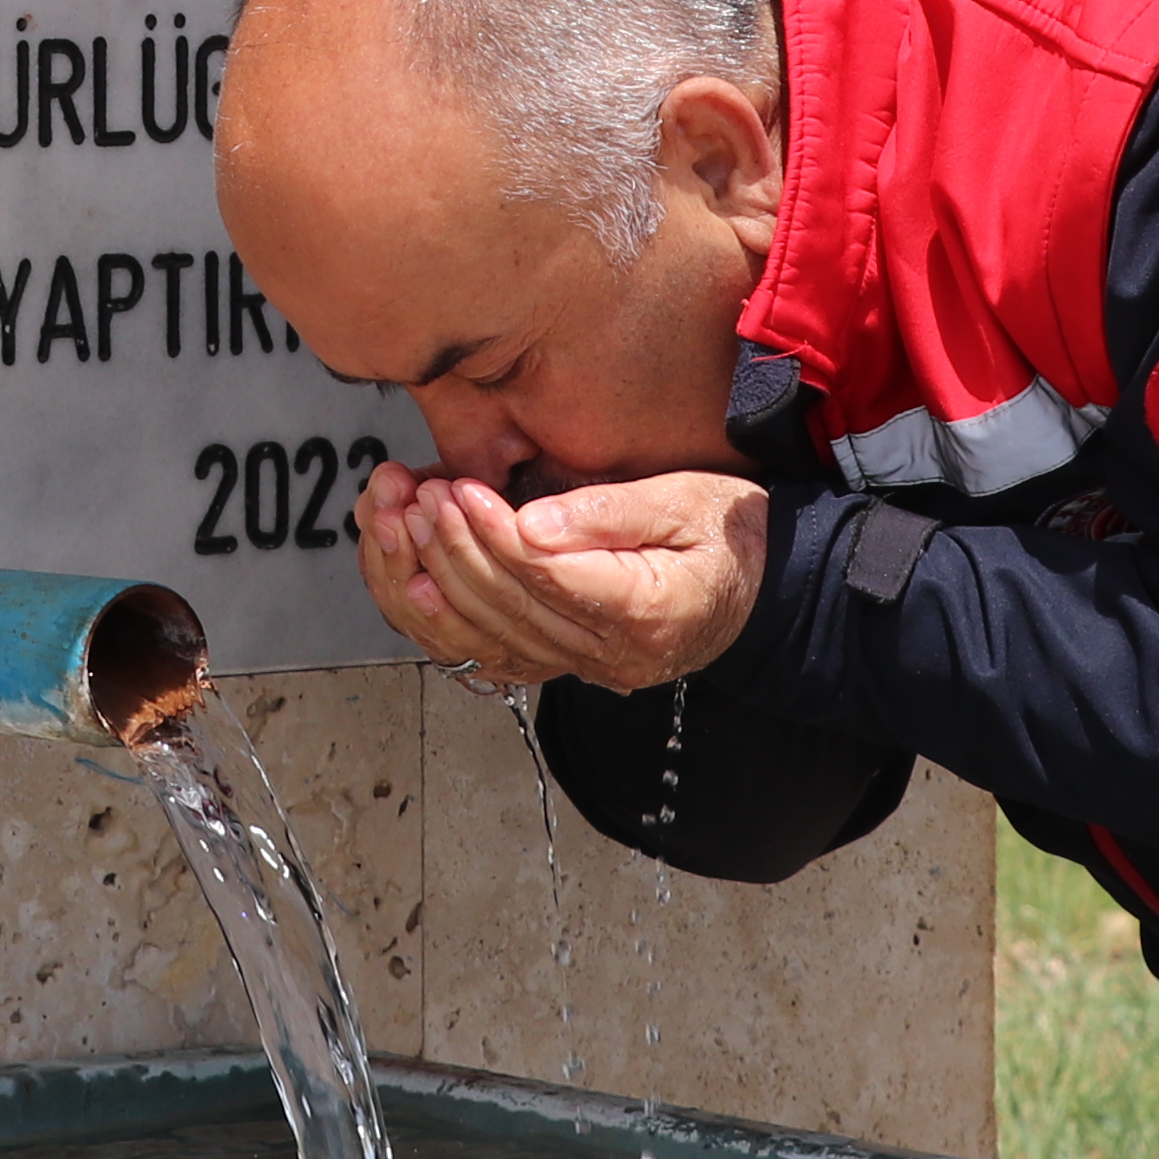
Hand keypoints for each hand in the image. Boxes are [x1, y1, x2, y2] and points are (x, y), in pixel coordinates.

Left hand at [353, 462, 768, 693]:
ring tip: (403, 520)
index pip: (550, 577)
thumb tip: (531, 523)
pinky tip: (410, 577)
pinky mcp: (562, 664)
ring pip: (489, 637)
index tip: (460, 489)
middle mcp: (611, 656)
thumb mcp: (689, 501)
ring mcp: (583, 669)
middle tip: (419, 495)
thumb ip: (611, 512)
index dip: (496, 534)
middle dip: (453, 549)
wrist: (756, 587)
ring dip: (435, 578)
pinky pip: (489, 651)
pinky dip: (443, 617)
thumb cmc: (727, 534)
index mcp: (648, 612)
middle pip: (510, 609)